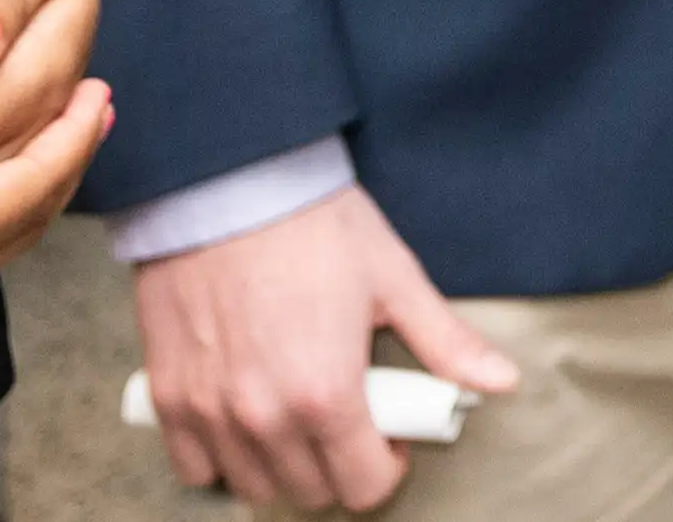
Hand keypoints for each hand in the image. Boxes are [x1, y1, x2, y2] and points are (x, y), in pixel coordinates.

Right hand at [129, 185, 521, 510]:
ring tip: (298, 414)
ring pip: (253, 486)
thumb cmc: (314, 224)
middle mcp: (264, 418)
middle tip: (346, 417)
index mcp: (327, 396)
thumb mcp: (394, 279)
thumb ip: (446, 343)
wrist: (229, 181)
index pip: (363, 487)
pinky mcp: (170, 395)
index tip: (387, 434)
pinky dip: (221, 455)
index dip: (386, 466)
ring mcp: (210, 412)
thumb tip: (502, 380)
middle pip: (310, 493)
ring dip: (282, 465)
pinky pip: (196, 465)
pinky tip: (244, 416)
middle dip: (337, 466)